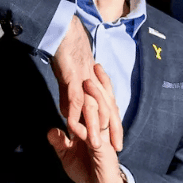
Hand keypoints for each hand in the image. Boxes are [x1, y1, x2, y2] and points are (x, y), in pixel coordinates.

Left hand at [47, 65, 125, 182]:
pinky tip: (85, 113)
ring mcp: (104, 137)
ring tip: (89, 81)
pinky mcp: (103, 148)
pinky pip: (98, 132)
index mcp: (95, 127)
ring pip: (105, 112)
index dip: (95, 85)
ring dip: (96, 96)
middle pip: (105, 100)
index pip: (97, 101)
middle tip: (93, 64)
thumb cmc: (87, 171)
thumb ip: (60, 142)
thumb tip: (52, 130)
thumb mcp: (67, 155)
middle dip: (100, 83)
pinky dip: (90, 122)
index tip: (88, 69)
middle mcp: (103, 129)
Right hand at [52, 17, 122, 150]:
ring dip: (94, 129)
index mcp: (96, 85)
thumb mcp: (70, 80)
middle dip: (111, 134)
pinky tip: (74, 129)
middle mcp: (95, 85)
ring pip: (93, 110)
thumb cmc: (68, 53)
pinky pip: (76, 100)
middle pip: (107, 113)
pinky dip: (75, 116)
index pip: (108, 110)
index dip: (113, 127)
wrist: (66, 32)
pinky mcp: (74, 79)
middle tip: (114, 151)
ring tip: (95, 146)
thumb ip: (70, 98)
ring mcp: (85, 83)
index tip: (115, 144)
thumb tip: (68, 114)